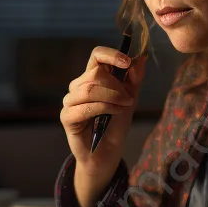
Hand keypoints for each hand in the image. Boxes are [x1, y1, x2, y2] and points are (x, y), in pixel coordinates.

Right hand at [59, 45, 146, 179]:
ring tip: (123, 107)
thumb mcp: (130, 98)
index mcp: (92, 77)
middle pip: (95, 73)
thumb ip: (134, 78)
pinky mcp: (67, 116)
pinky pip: (85, 106)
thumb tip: (141, 57)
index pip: (96, 56)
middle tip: (128, 99)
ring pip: (90, 88)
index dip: (111, 55)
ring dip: (112, 97)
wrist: (108, 151)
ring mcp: (70, 101)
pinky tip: (114, 113)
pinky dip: (104, 108)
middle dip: (117, 85)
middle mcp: (78, 86)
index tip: (127, 62)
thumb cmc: (116, 124)